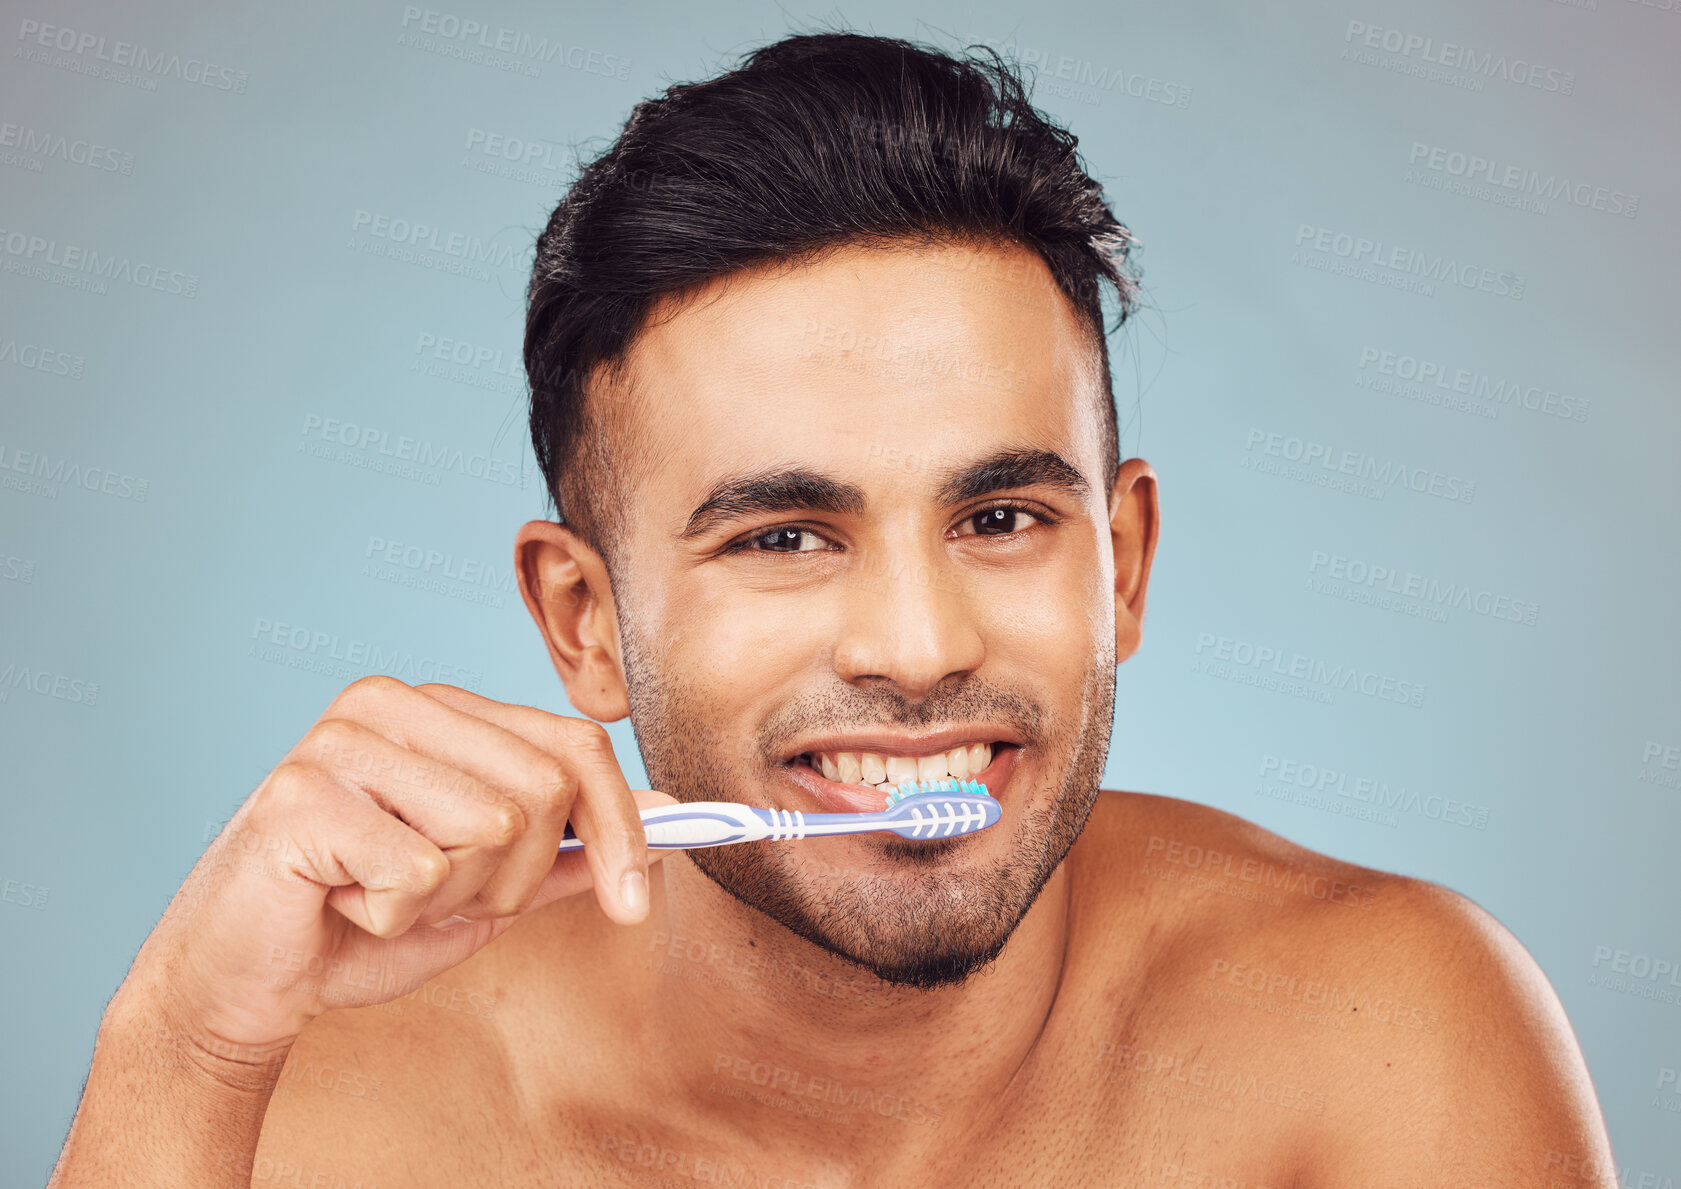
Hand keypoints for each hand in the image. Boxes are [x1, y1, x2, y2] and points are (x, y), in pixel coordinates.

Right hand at [120, 677, 672, 1066]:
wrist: (245, 980)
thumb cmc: (363, 924)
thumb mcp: (488, 890)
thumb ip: (569, 848)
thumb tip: (667, 815)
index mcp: (443, 709)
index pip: (574, 745)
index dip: (621, 827)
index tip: (634, 902)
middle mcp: (394, 702)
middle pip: (545, 789)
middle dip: (516, 877)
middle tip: (441, 899)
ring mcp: (343, 739)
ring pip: (492, 827)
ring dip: (450, 898)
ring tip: (384, 896)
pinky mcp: (303, 794)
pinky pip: (420, 872)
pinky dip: (393, 917)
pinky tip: (342, 903)